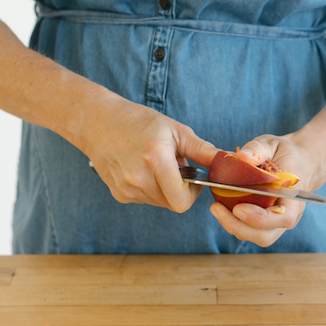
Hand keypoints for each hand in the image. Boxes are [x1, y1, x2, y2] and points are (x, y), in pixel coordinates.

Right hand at [84, 96, 217, 211]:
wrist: (97, 122)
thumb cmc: (139, 122)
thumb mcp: (176, 130)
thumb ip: (203, 150)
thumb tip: (228, 161)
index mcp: (155, 161)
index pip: (182, 201)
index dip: (193, 193)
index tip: (193, 177)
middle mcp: (138, 179)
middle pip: (173, 203)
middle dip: (180, 189)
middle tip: (175, 166)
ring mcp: (126, 189)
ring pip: (160, 202)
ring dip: (165, 188)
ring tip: (157, 164)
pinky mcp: (118, 194)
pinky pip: (145, 199)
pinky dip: (150, 188)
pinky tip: (142, 168)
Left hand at [208, 132, 322, 246]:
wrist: (298, 162)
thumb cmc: (285, 153)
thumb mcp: (272, 143)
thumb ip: (257, 148)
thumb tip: (241, 157)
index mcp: (295, 196)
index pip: (283, 217)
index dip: (260, 218)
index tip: (238, 208)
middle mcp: (290, 214)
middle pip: (266, 235)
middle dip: (239, 227)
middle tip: (216, 208)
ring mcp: (278, 222)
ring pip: (257, 237)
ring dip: (234, 227)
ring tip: (217, 208)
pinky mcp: (267, 224)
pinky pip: (251, 231)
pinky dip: (235, 224)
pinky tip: (223, 208)